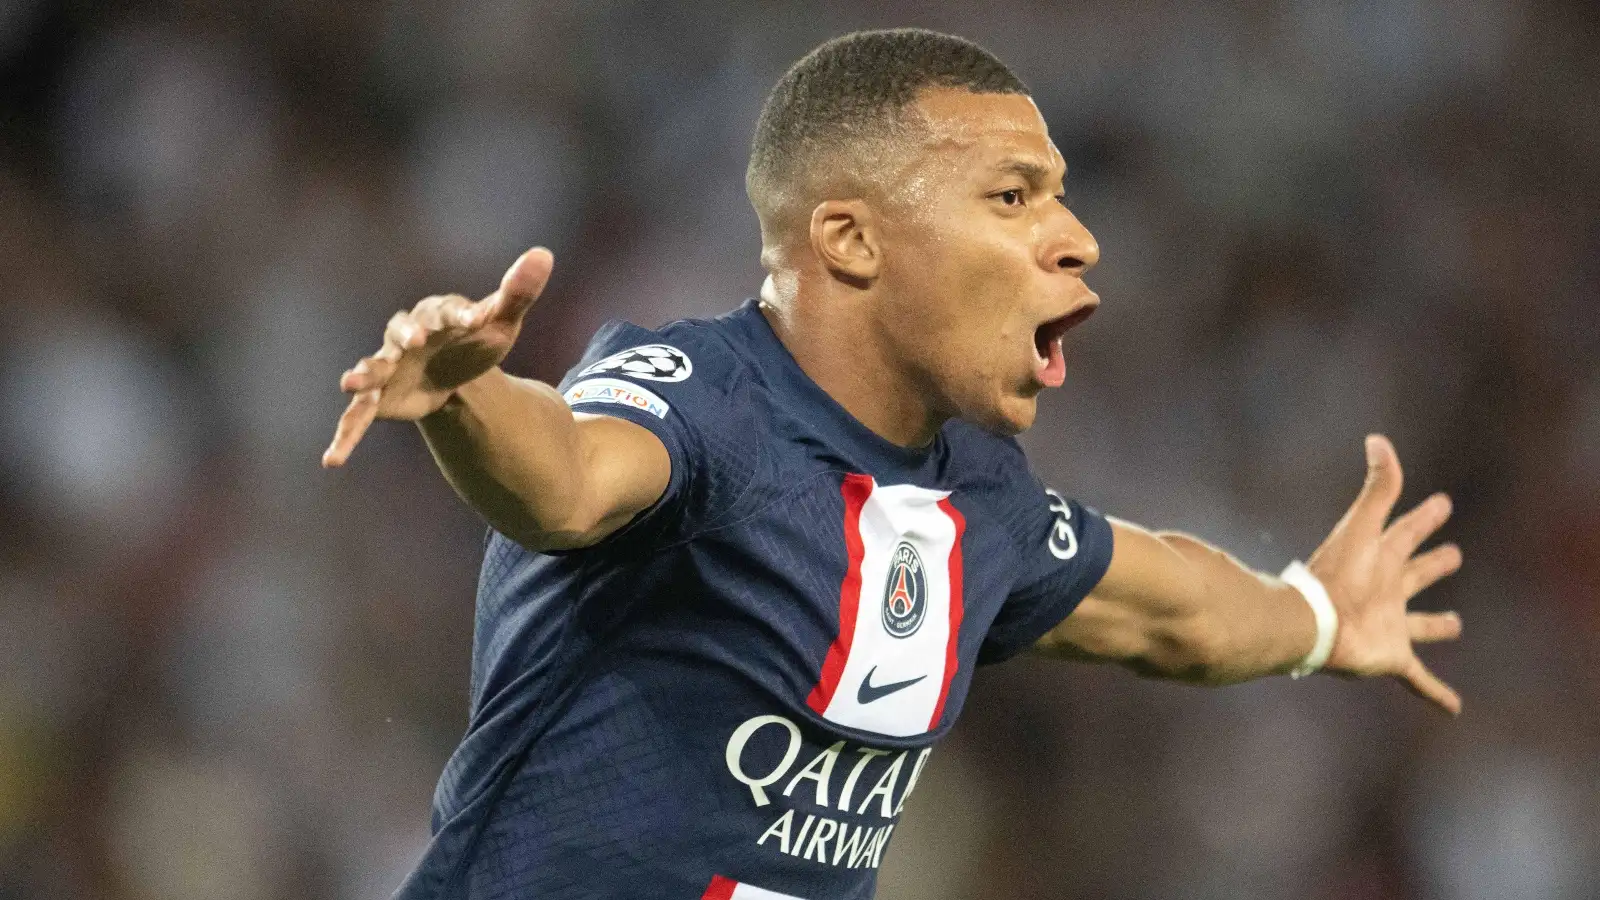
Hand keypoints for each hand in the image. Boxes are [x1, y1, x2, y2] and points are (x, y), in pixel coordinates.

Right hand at [321, 247, 553, 467]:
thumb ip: (517, 292)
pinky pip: (357, 416)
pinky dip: (345, 435)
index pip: (448, 310)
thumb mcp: (500, 321)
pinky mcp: (380, 398)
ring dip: (362, 374)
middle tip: (415, 340)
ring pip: (372, 369)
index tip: (476, 318)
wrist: (454, 368)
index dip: (460, 313)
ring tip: (350, 383)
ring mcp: (390, 367)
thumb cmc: (475, 338)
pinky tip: (332, 460)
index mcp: (437, 315)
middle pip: (400, 331)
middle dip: (405, 334)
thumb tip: (543, 255)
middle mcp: (406, 337)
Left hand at [1308, 435, 1464, 713]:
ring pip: (1419, 623)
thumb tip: (1379, 439)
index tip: (1442, 502)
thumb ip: (1377, 487)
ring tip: (1455, 623)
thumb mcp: (1362, 526)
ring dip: (1436, 623)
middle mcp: (1387, 588)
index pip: (1407, 530)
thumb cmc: (1335, 574)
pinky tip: (1453, 707)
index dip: (1424, 516)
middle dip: (1432, 562)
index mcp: (1381, 557)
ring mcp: (1390, 623)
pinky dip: (1436, 692)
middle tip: (1453, 554)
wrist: (1311, 624)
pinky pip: (1419, 678)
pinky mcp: (1391, 656)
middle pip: (1415, 572)